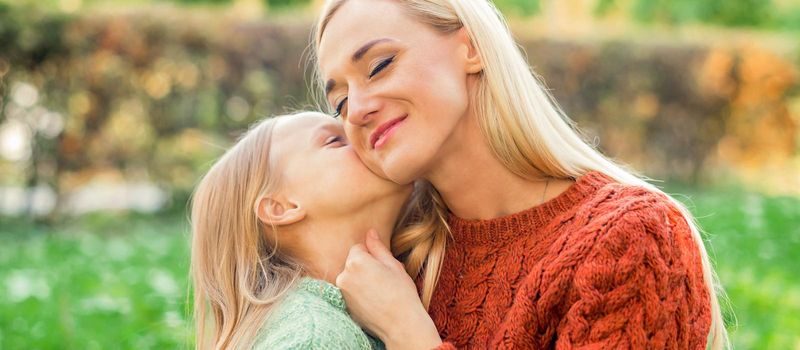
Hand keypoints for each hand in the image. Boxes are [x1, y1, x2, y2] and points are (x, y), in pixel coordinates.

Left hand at [336, 229, 441, 349]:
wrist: (401, 324)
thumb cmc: (401, 293)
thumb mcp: (393, 265)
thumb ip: (378, 247)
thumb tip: (370, 233)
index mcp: (356, 262)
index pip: (359, 248)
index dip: (373, 255)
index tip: (384, 267)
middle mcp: (343, 276)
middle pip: (353, 263)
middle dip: (365, 267)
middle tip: (383, 280)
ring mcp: (341, 292)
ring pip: (351, 277)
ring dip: (361, 280)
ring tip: (379, 291)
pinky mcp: (343, 305)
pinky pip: (350, 292)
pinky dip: (358, 293)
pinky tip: (373, 301)